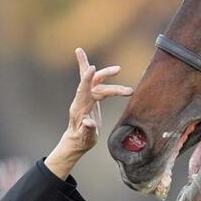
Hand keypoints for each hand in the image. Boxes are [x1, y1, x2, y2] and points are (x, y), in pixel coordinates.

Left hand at [45, 48, 132, 178]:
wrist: (77, 140)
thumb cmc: (81, 140)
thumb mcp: (85, 138)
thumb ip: (87, 130)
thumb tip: (89, 123)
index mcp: (79, 108)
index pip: (83, 90)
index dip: (86, 79)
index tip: (92, 68)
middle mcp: (82, 99)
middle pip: (93, 83)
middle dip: (104, 75)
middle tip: (118, 70)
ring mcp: (86, 97)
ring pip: (98, 82)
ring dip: (110, 78)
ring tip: (124, 78)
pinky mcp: (91, 98)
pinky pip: (94, 82)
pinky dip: (94, 72)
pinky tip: (89, 60)